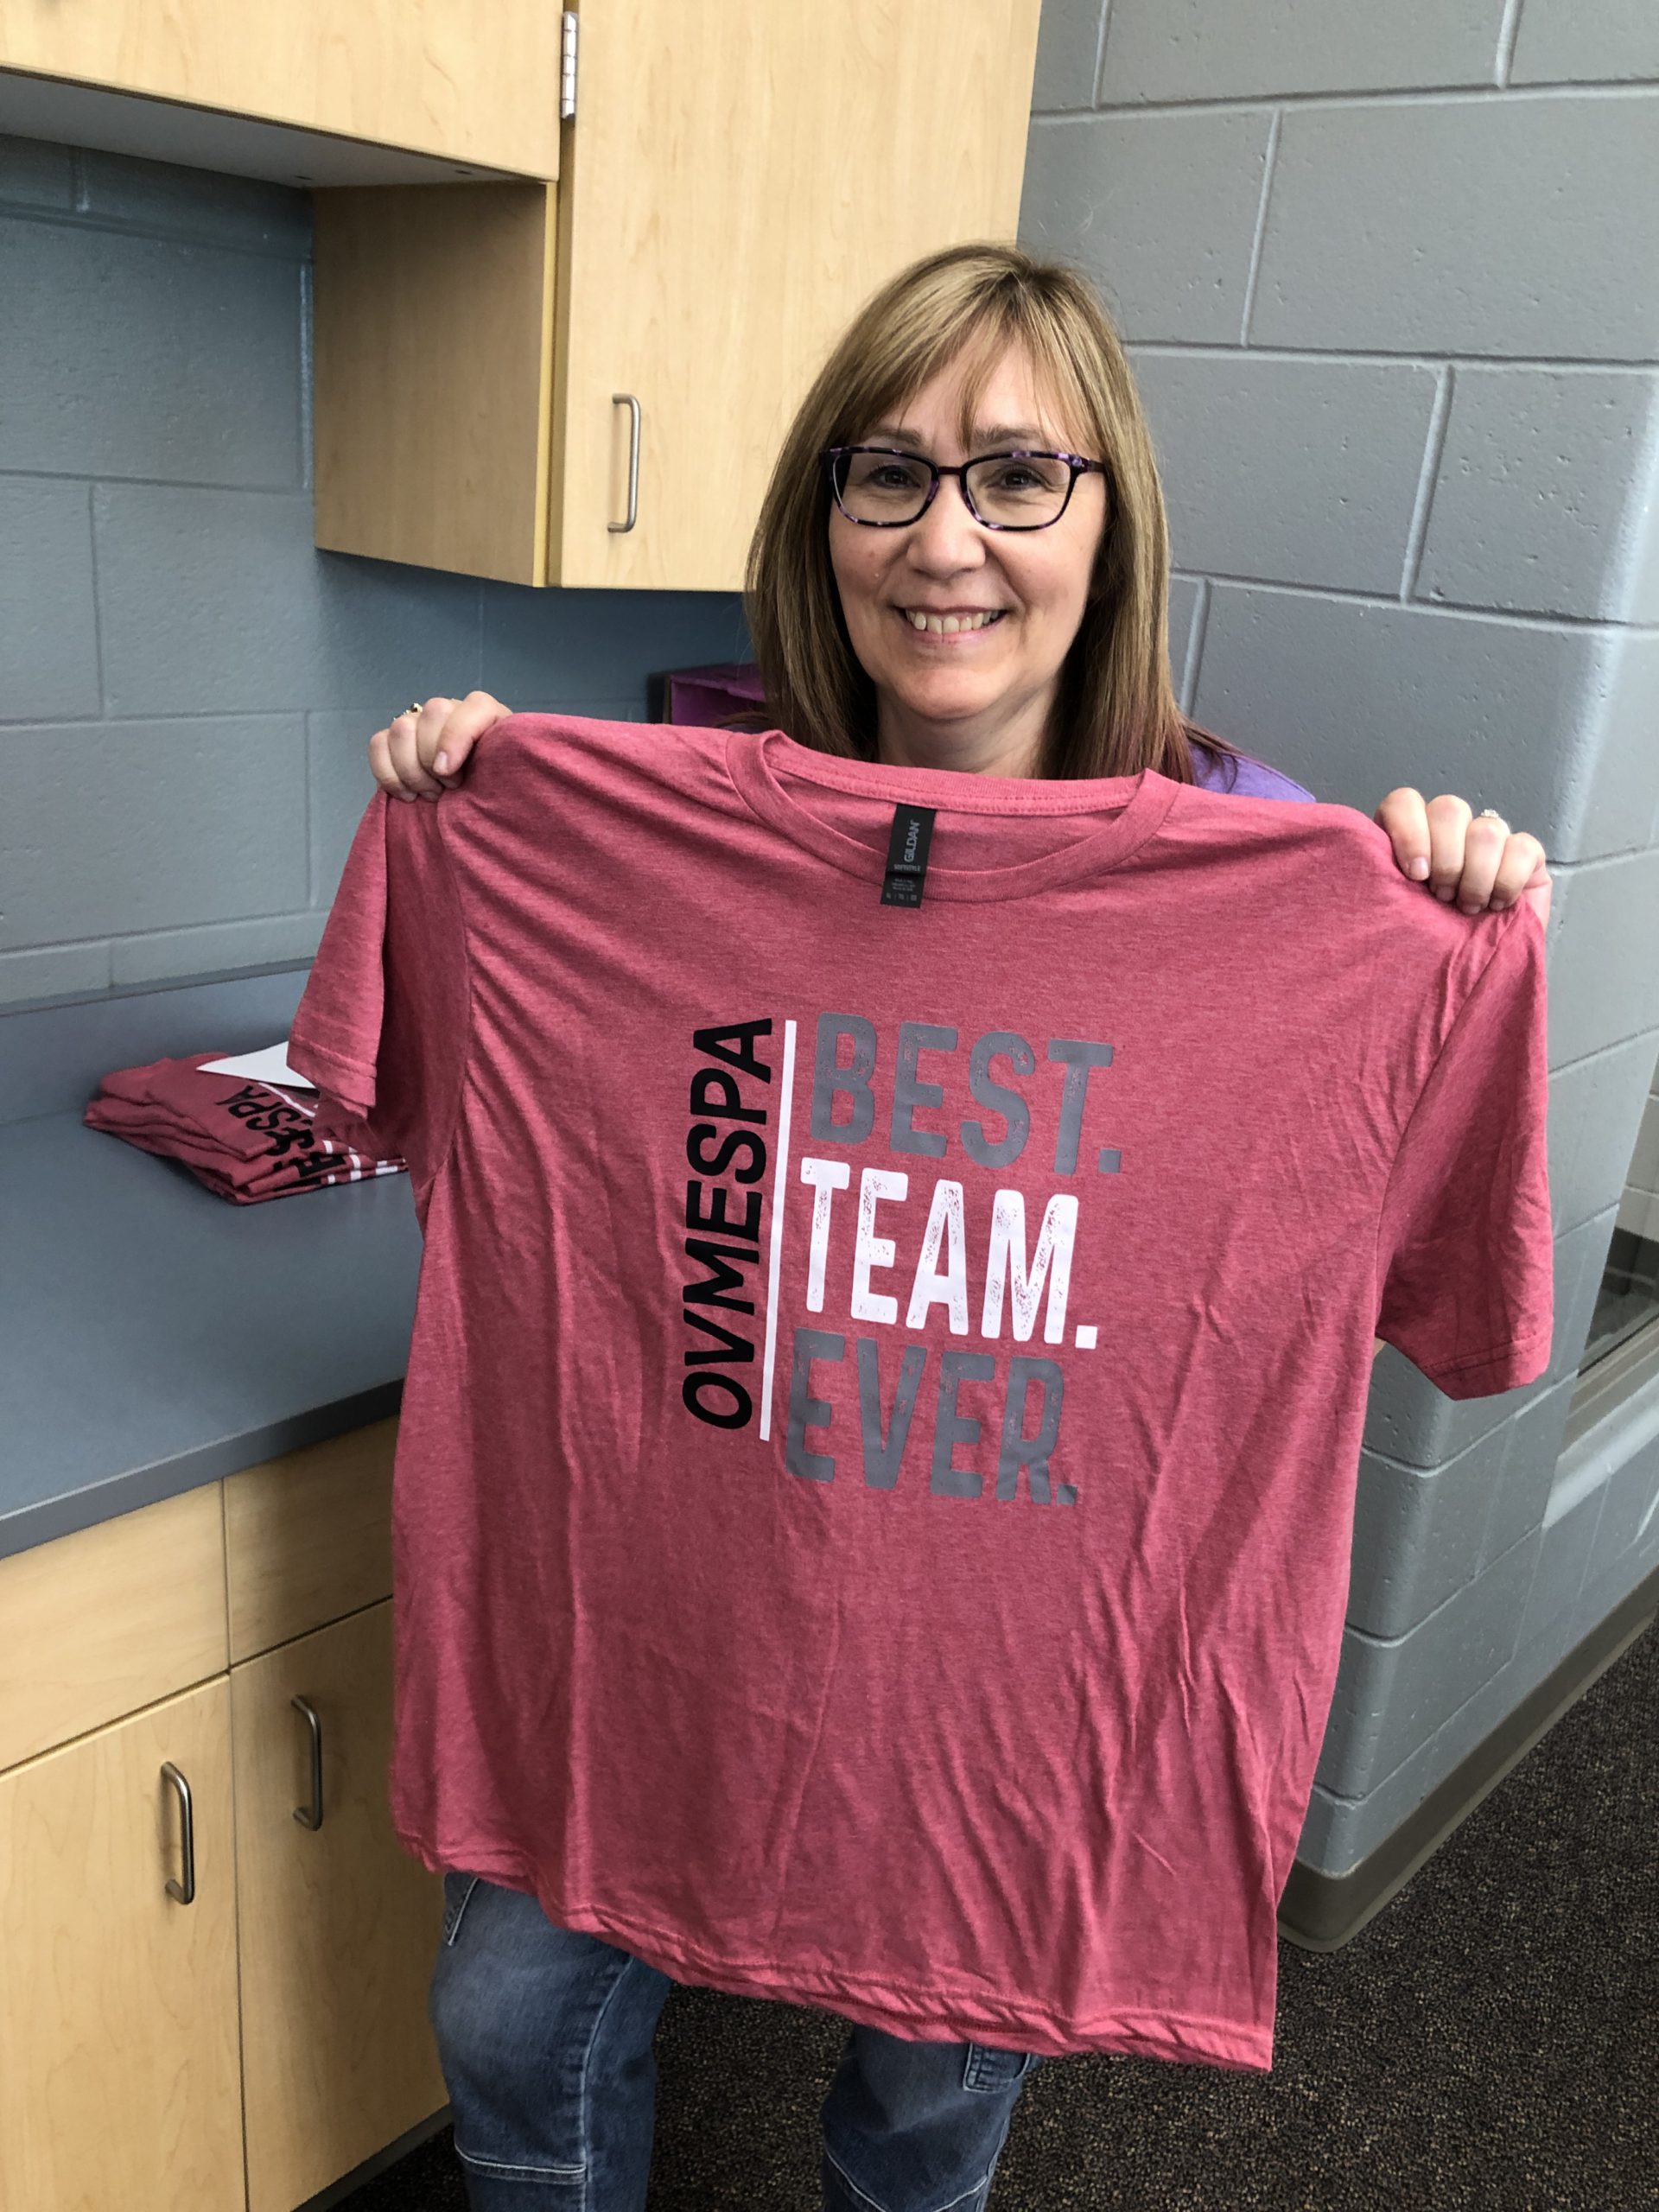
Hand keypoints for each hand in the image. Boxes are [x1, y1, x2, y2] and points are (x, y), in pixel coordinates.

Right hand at [369, 691, 513, 800]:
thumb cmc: (498, 789)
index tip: (448, 772)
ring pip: (401, 729)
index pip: (474, 707)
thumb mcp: (513, 779)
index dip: (456, 736)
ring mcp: (420, 723)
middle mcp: (451, 711)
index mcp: (487, 715)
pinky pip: (377, 745)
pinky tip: (407, 794)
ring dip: (411, 771)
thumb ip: (510, 767)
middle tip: (448, 789)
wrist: (478, 803)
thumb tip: (485, 775)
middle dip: (434, 759)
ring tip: (431, 795)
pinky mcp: (394, 741)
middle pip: (432, 714)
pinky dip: (387, 774)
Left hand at [1373, 789, 1551, 932]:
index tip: (1415, 875)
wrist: (1465, 979)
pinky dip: (1507, 880)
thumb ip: (1380, 883)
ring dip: (1476, 876)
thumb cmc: (1422, 948)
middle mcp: (1448, 831)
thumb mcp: (1391, 916)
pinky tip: (1497, 904)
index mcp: (1409, 837)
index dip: (1409, 831)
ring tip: (1467, 907)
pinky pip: (1523, 847)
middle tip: (1441, 898)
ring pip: (1487, 829)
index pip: (1404, 802)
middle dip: (1446, 860)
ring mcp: (1489, 840)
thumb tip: (1364, 868)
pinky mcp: (1525, 856)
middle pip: (1449, 809)